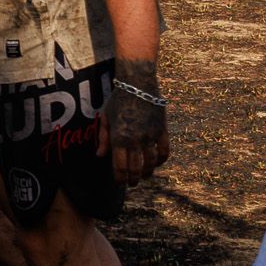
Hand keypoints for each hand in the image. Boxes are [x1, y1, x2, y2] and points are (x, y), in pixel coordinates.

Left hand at [106, 68, 168, 182]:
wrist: (138, 83)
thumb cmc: (119, 99)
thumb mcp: (106, 117)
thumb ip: (103, 138)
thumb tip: (99, 156)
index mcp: (119, 137)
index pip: (120, 166)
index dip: (120, 178)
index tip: (119, 183)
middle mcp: (135, 139)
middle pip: (136, 168)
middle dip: (133, 179)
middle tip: (132, 183)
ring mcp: (150, 136)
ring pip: (151, 163)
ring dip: (147, 173)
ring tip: (144, 176)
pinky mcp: (162, 130)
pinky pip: (165, 151)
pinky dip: (161, 161)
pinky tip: (157, 163)